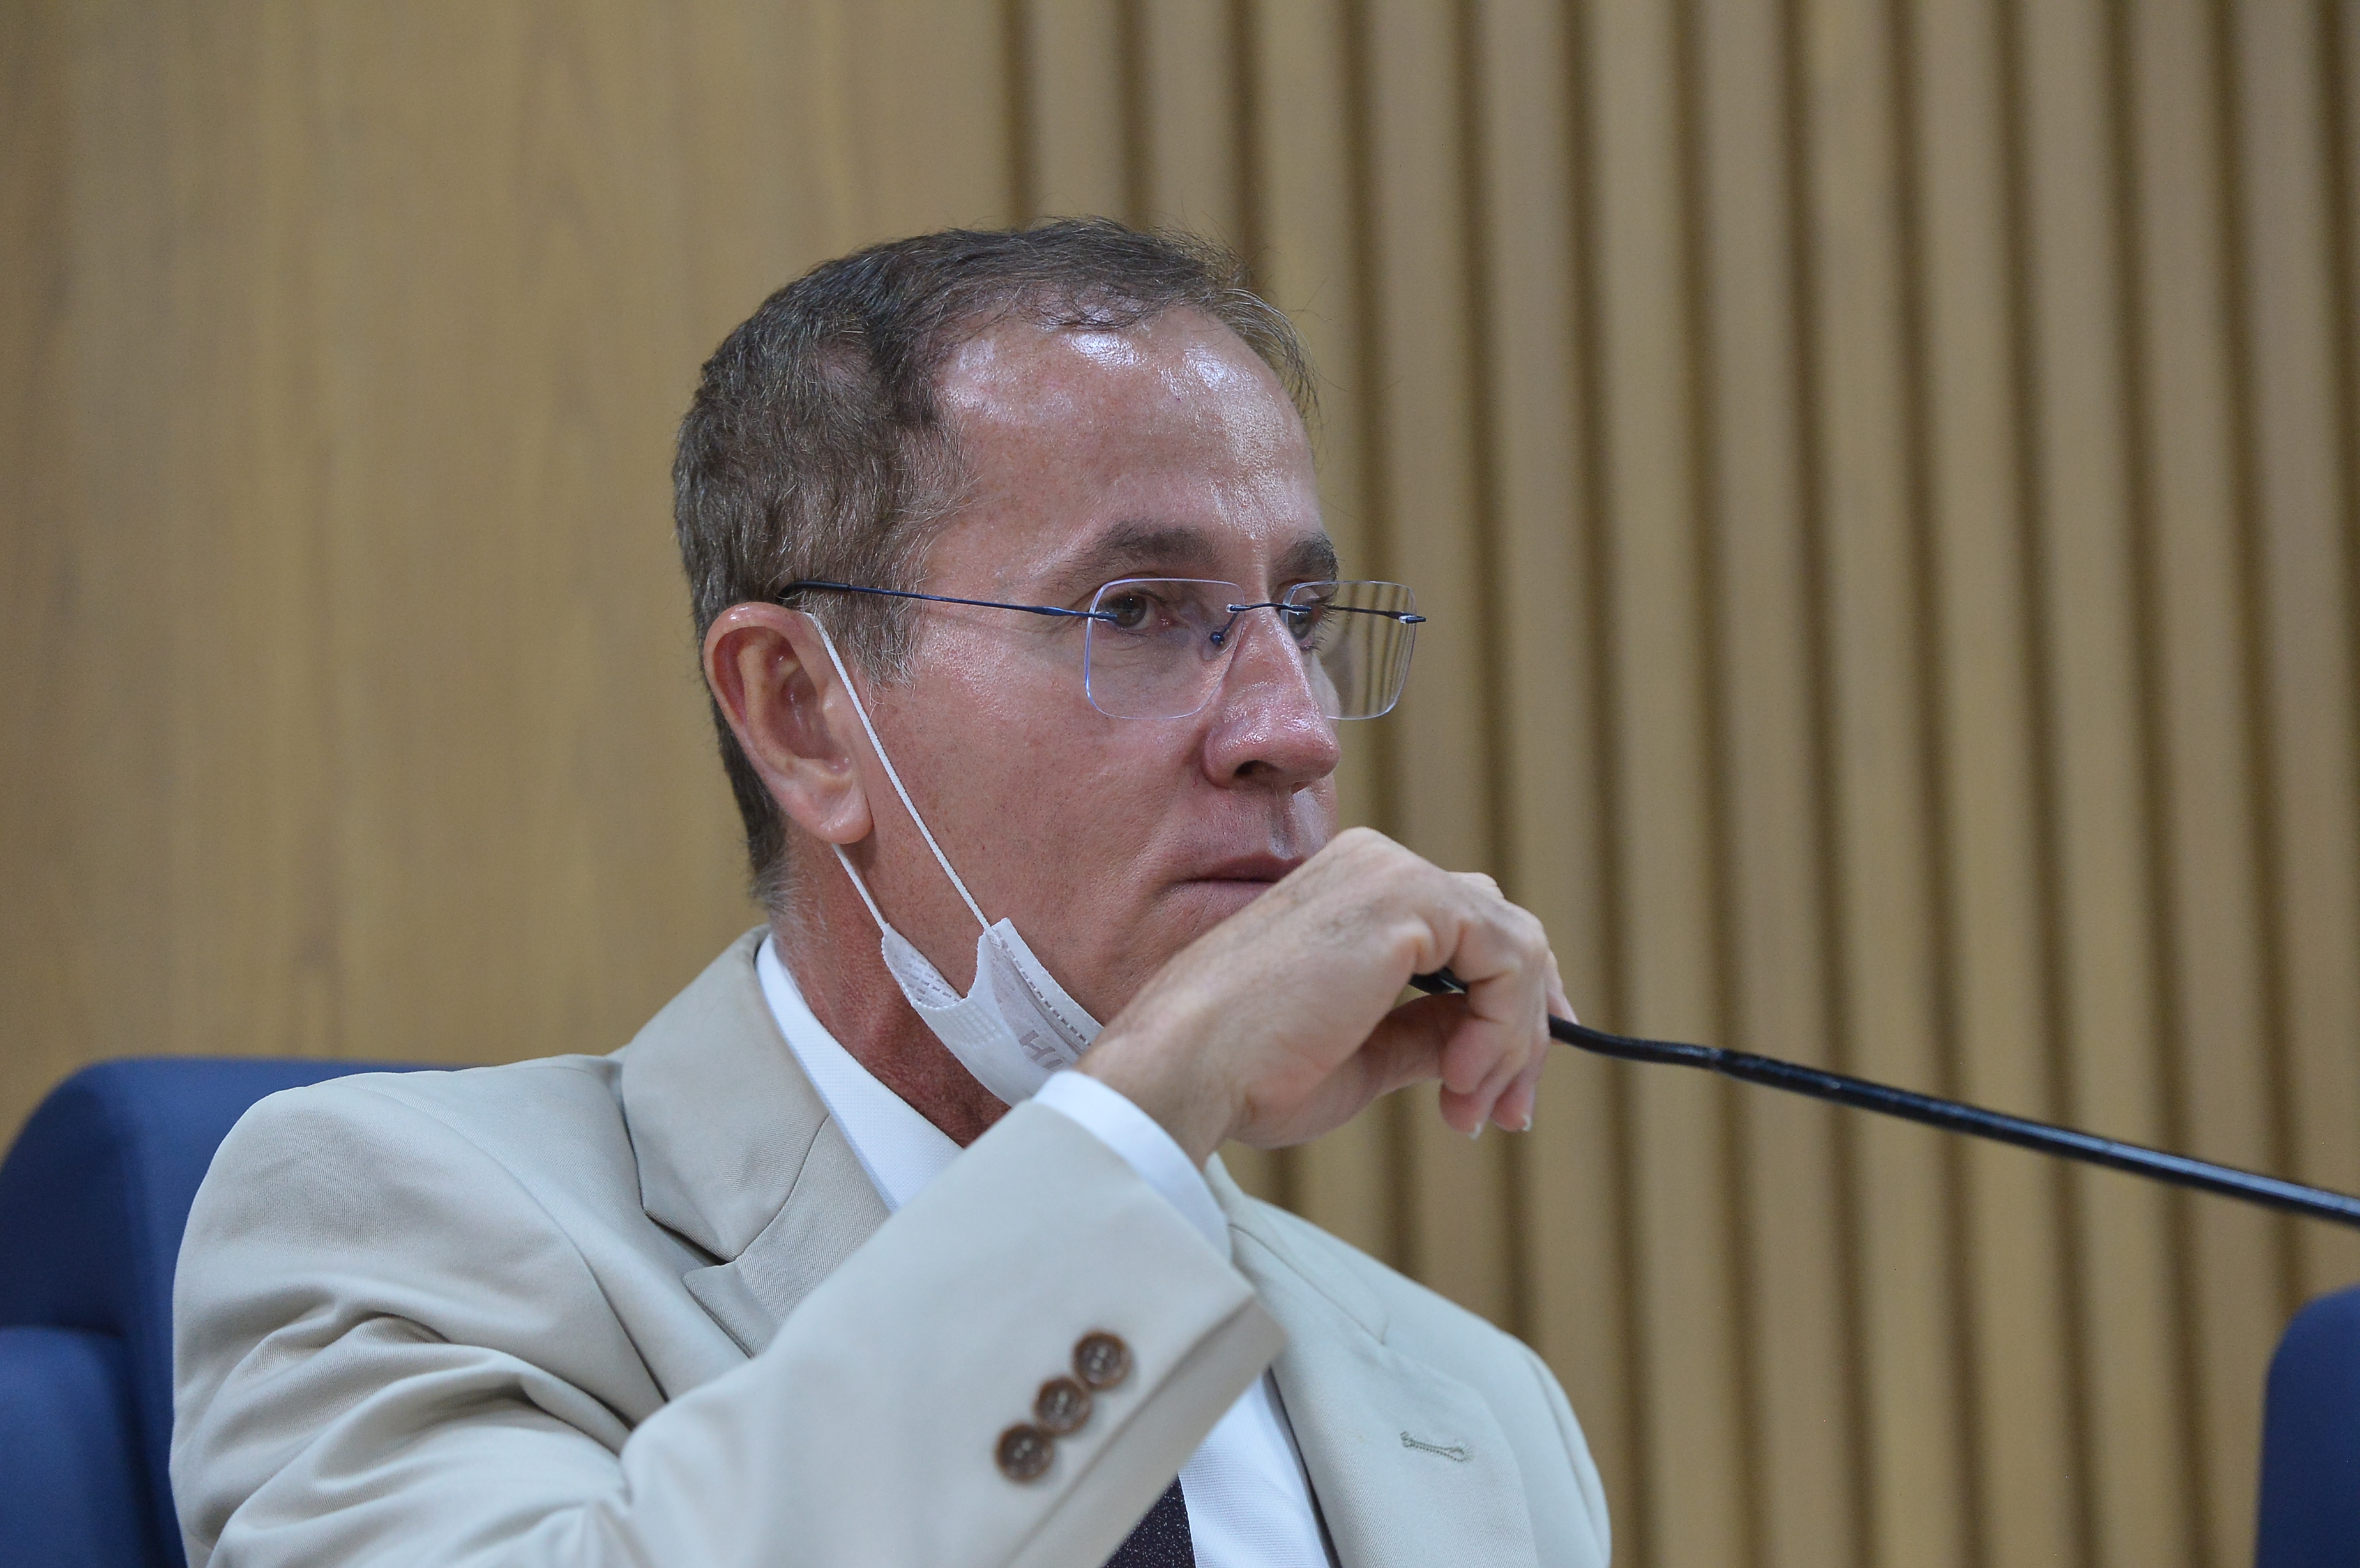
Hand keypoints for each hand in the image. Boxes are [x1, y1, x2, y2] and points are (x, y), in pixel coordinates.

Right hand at [1076, 827, 1566, 1164]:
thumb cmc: (1249, 1072)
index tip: (1507, 1087)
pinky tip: (1455, 1080)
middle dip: (1522, 1032)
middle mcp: (1377, 864)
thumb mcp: (1366, 1054)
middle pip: (1505, 934)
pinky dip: (1504, 1030)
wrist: (1186, 1068)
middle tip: (1506, 1116)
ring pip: (1518, 948)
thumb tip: (1490, 1042)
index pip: (1471, 928)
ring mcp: (1392, 873)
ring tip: (1467, 1110)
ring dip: (1512, 1043)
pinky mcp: (1408, 899)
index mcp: (1354, 889)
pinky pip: (1510, 959)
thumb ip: (1428, 1032)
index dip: (1509, 1007)